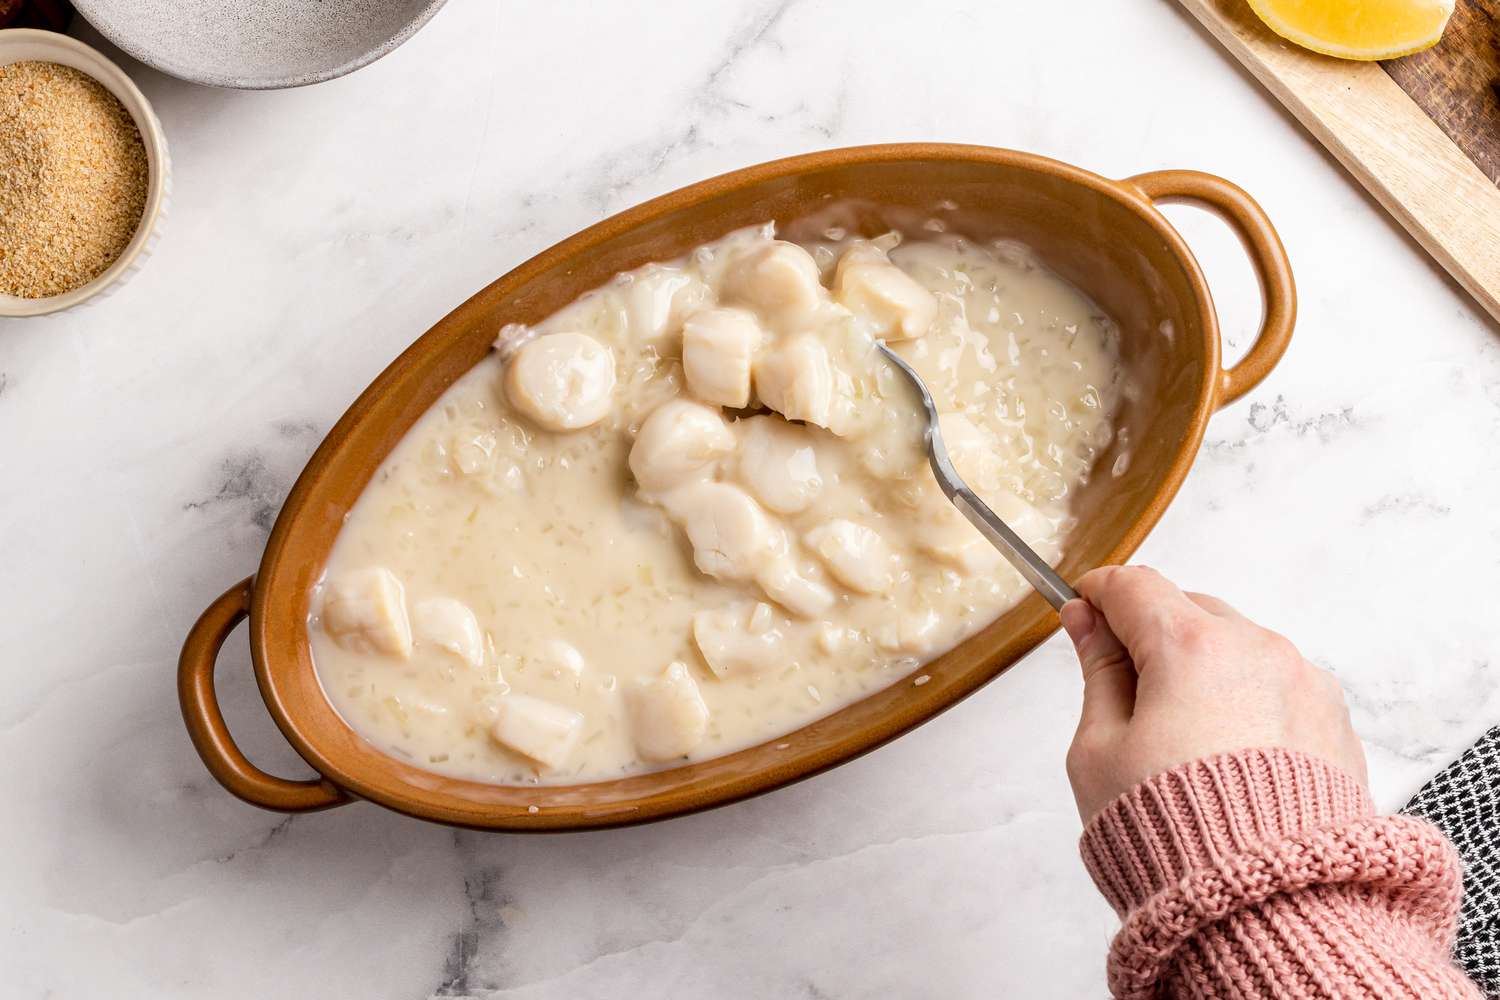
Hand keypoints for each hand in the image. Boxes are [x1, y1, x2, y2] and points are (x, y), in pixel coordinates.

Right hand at [1060, 565, 1366, 822]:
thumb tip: (1087, 623)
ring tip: (1180, 737)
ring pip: (1238, 647)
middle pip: (1189, 610)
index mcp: (1191, 646)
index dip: (1098, 596)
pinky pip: (1279, 687)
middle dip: (1152, 634)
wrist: (1265, 905)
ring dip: (1203, 668)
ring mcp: (1305, 683)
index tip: (1080, 614)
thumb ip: (1096, 671)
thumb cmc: (1172, 833)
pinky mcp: (1334, 722)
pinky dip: (1247, 702)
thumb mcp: (1099, 749)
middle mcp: (1258, 650)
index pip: (1134, 586)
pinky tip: (1225, 756)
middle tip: (1121, 687)